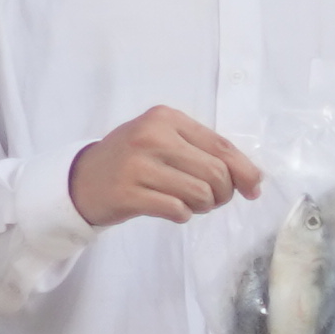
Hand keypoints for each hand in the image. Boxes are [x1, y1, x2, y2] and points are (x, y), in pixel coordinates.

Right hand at [66, 107, 262, 227]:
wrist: (81, 180)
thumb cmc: (131, 160)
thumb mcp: (163, 141)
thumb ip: (204, 152)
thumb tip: (252, 179)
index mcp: (165, 118)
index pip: (220, 146)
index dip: (244, 170)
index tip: (253, 189)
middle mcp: (151, 136)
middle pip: (215, 172)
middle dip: (223, 193)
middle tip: (212, 200)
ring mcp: (137, 165)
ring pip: (199, 194)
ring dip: (204, 206)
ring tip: (191, 205)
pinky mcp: (128, 194)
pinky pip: (177, 210)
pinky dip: (183, 215)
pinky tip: (173, 210)